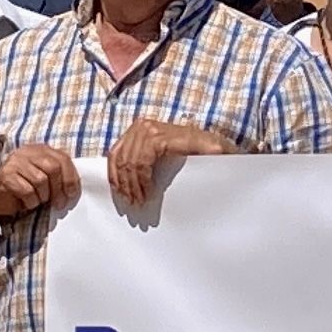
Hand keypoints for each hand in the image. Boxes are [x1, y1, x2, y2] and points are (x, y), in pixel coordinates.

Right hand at [0, 142, 85, 224]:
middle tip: (59, 203)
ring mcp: (15, 162)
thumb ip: (58, 176)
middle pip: (53, 168)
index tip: (71, 194)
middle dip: (58, 189)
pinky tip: (27, 203)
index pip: (63, 158)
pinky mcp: (6, 175)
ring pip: (40, 181)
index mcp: (40, 149)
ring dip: (43, 197)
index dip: (70, 177)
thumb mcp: (44, 179)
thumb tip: (74, 188)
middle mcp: (27, 152)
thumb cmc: (24, 189)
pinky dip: (31, 202)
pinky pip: (27, 191)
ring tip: (38, 201)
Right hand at [107, 117, 237, 215]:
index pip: (142, 161)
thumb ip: (215, 150)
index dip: (141, 183)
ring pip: (120, 159)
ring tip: (128, 198)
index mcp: (162, 134)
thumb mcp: (213, 149)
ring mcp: (138, 128)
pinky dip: (114, 171)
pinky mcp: (132, 132)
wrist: (203, 136)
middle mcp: (147, 127)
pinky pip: (115, 153)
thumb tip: (217, 152)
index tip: (146, 199)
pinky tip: (119, 186)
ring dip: (122, 181)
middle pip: (129, 162)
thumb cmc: (207, 146)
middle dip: (131, 186)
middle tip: (136, 204)